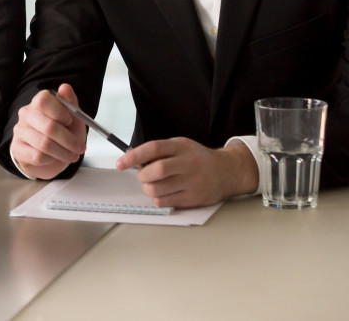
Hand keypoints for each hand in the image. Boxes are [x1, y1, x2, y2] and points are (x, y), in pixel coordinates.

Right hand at [11, 84, 86, 179]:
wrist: (51, 155)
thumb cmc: (62, 134)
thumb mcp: (72, 119)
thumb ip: (70, 103)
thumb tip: (65, 87)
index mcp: (39, 102)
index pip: (43, 100)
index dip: (59, 112)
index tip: (70, 121)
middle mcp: (26, 114)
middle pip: (48, 126)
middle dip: (69, 140)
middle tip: (80, 147)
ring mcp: (20, 131)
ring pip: (44, 144)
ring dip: (63, 153)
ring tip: (71, 155)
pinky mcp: (17, 148)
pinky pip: (37, 156)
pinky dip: (51, 159)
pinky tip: (53, 157)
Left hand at [116, 137, 258, 207]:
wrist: (227, 172)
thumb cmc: (198, 159)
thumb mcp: (181, 146)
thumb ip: (160, 152)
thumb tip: (134, 161)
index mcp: (181, 146)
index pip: (153, 149)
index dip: (134, 156)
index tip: (121, 163)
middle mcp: (188, 163)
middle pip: (156, 171)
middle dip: (142, 176)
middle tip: (143, 176)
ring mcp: (192, 182)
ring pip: (157, 189)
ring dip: (148, 189)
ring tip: (153, 185)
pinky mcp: (193, 198)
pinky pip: (165, 202)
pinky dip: (158, 198)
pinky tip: (164, 193)